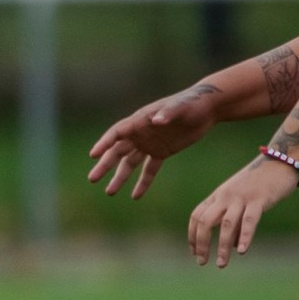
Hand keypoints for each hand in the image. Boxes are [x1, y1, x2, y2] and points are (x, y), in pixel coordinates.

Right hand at [87, 84, 221, 198]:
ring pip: (130, 163)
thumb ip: (168, 113)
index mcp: (140, 120)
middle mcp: (140, 133)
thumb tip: (156, 121)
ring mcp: (149, 144)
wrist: (206, 108)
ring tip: (110, 192)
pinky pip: (149, 170)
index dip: (104, 143)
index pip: (116, 133)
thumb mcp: (180, 107)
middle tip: (92, 179)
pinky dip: (143, 182)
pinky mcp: (162, 152)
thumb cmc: (191, 103)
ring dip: (119, 177)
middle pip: (117, 151)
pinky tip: (136, 196)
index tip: (93, 155)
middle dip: (105, 165)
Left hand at [188, 157, 298, 267]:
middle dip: (201, 243)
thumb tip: (230, 245)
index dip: (192, 235)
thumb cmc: (259, 182)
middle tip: (202, 262)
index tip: (193, 252)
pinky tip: (242, 251)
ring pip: (226, 224)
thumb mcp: (240, 198)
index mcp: (219, 195)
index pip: (196, 215)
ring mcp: (241, 197)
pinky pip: (249, 220)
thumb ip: (233, 220)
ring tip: (221, 264)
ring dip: (222, 246)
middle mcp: (225, 196)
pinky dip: (244, 236)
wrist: (279, 161)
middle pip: (205, 220)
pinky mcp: (259, 199)